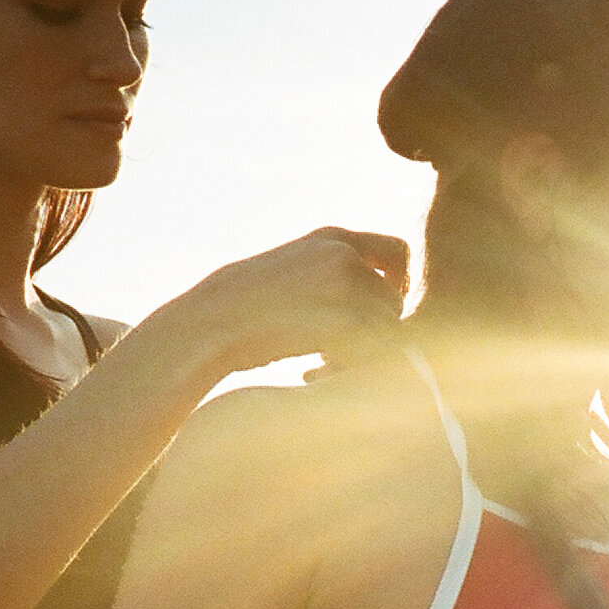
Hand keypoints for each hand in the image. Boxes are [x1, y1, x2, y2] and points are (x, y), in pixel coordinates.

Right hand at [196, 227, 409, 371]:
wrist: (211, 322)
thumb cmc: (243, 306)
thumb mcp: (289, 268)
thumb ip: (329, 272)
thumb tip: (367, 294)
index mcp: (333, 238)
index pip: (397, 252)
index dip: (397, 284)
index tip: (378, 309)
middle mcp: (345, 255)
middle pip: (394, 297)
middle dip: (378, 325)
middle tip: (342, 345)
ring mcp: (347, 286)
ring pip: (388, 326)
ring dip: (364, 349)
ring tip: (323, 361)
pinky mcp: (346, 320)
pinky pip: (376, 349)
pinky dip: (353, 365)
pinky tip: (316, 370)